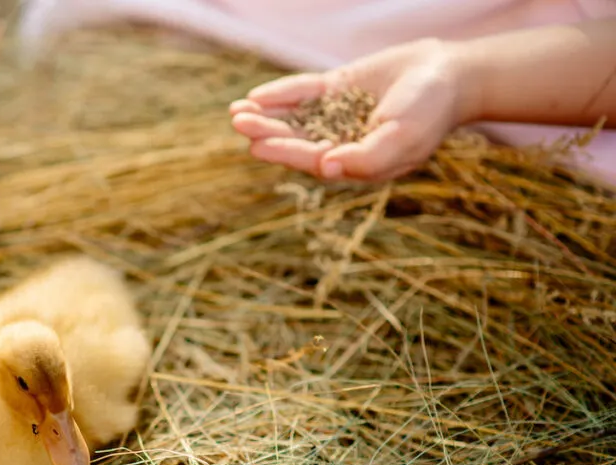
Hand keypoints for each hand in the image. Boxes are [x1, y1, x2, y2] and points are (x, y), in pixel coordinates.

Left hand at [230, 38, 473, 181]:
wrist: (450, 74)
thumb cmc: (430, 112)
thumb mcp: (403, 139)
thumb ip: (367, 157)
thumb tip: (326, 167)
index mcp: (355, 162)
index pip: (313, 160)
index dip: (285, 152)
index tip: (258, 146)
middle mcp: (341, 141)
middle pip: (297, 139)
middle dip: (267, 133)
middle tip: (239, 123)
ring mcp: (337, 114)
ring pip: (295, 117)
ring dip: (266, 115)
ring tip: (237, 112)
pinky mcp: (337, 89)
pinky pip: (305, 92)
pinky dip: (283, 93)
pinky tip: (258, 95)